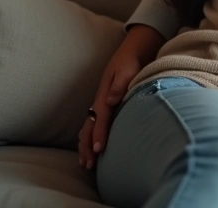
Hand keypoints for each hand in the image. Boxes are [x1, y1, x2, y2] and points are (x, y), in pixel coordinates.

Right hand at [78, 24, 164, 169]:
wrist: (131, 51)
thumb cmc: (132, 62)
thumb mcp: (128, 69)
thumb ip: (121, 84)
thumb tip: (112, 100)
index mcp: (106, 95)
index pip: (101, 118)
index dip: (99, 134)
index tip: (99, 149)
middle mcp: (100, 101)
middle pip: (90, 127)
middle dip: (87, 146)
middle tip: (89, 165)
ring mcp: (100, 104)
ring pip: (88, 128)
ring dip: (85, 145)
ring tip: (86, 164)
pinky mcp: (104, 105)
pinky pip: (93, 125)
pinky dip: (89, 138)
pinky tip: (89, 149)